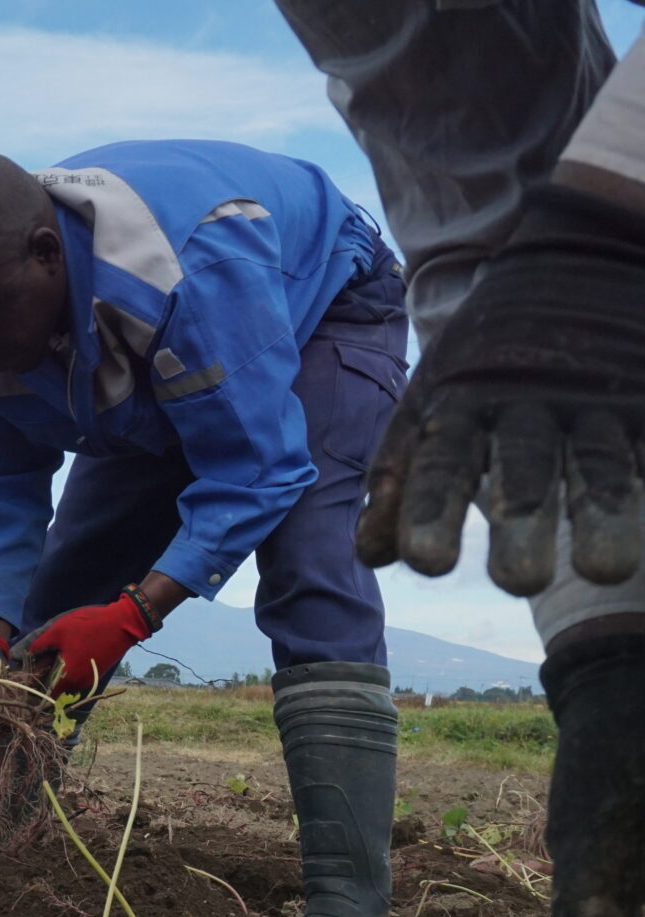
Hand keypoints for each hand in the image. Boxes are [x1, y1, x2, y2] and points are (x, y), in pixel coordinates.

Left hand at [13, 591, 151, 695]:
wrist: (122, 623)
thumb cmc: (87, 625)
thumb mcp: (57, 631)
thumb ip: (36, 645)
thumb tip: (16, 655)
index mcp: (68, 677)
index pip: (45, 696)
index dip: (33, 691)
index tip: (23, 682)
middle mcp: (79, 683)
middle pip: (55, 689)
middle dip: (43, 680)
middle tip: (32, 668)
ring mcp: (90, 678)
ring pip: (66, 682)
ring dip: (56, 674)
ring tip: (47, 658)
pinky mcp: (96, 672)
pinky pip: (76, 676)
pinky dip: (68, 669)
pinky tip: (64, 654)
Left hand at [355, 184, 644, 595]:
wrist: (567, 261)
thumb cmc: (484, 359)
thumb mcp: (431, 403)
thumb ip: (400, 477)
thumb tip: (370, 557)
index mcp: (462, 407)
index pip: (442, 464)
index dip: (430, 510)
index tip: (425, 563)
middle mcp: (527, 407)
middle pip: (523, 469)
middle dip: (518, 521)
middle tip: (516, 584)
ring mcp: (595, 404)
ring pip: (598, 462)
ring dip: (601, 517)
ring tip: (603, 570)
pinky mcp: (643, 399)